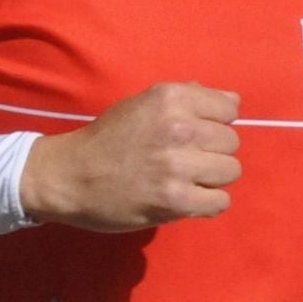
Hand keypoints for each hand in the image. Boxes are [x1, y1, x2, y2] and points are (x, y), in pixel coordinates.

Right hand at [20, 82, 240, 229]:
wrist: (68, 176)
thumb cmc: (107, 138)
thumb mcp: (142, 103)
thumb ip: (187, 98)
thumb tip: (233, 101)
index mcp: (171, 98)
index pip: (229, 109)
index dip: (216, 123)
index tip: (197, 134)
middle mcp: (179, 128)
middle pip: (232, 142)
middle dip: (214, 152)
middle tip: (188, 160)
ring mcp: (178, 166)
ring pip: (231, 171)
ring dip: (213, 178)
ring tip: (188, 180)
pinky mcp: (175, 200)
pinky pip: (220, 202)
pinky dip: (208, 203)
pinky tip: (188, 199)